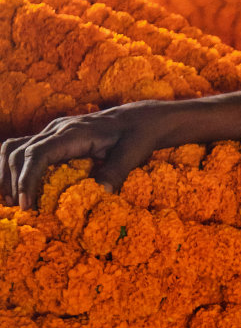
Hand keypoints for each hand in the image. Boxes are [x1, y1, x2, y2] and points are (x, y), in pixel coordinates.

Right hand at [0, 101, 168, 209]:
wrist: (140, 118)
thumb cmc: (137, 135)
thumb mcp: (131, 154)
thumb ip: (115, 172)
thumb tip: (101, 194)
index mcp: (73, 133)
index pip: (37, 154)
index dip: (27, 179)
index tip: (27, 204)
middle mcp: (57, 129)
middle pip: (19, 152)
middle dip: (13, 181)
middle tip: (18, 208)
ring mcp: (53, 131)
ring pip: (15, 148)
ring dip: (7, 172)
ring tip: (9, 200)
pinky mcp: (54, 137)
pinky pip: (25, 148)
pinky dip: (16, 167)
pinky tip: (17, 186)